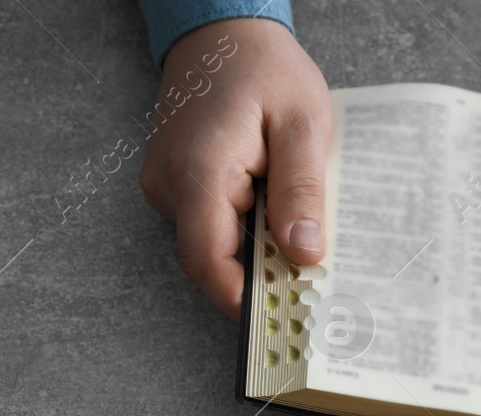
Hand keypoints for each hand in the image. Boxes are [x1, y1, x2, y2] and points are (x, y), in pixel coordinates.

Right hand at [139, 18, 329, 317]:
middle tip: (313, 286)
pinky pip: (211, 223)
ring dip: (255, 251)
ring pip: (213, 243)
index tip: (285, 319)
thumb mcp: (302, 123)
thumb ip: (300, 191)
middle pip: (212, 259)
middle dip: (260, 278)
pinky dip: (246, 230)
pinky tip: (278, 216)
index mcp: (199, 171)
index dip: (243, 301)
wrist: (223, 30)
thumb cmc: (263, 68)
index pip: (208, 262)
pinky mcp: (176, 183)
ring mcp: (167, 185)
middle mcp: (170, 184)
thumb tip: (303, 254)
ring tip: (300, 238)